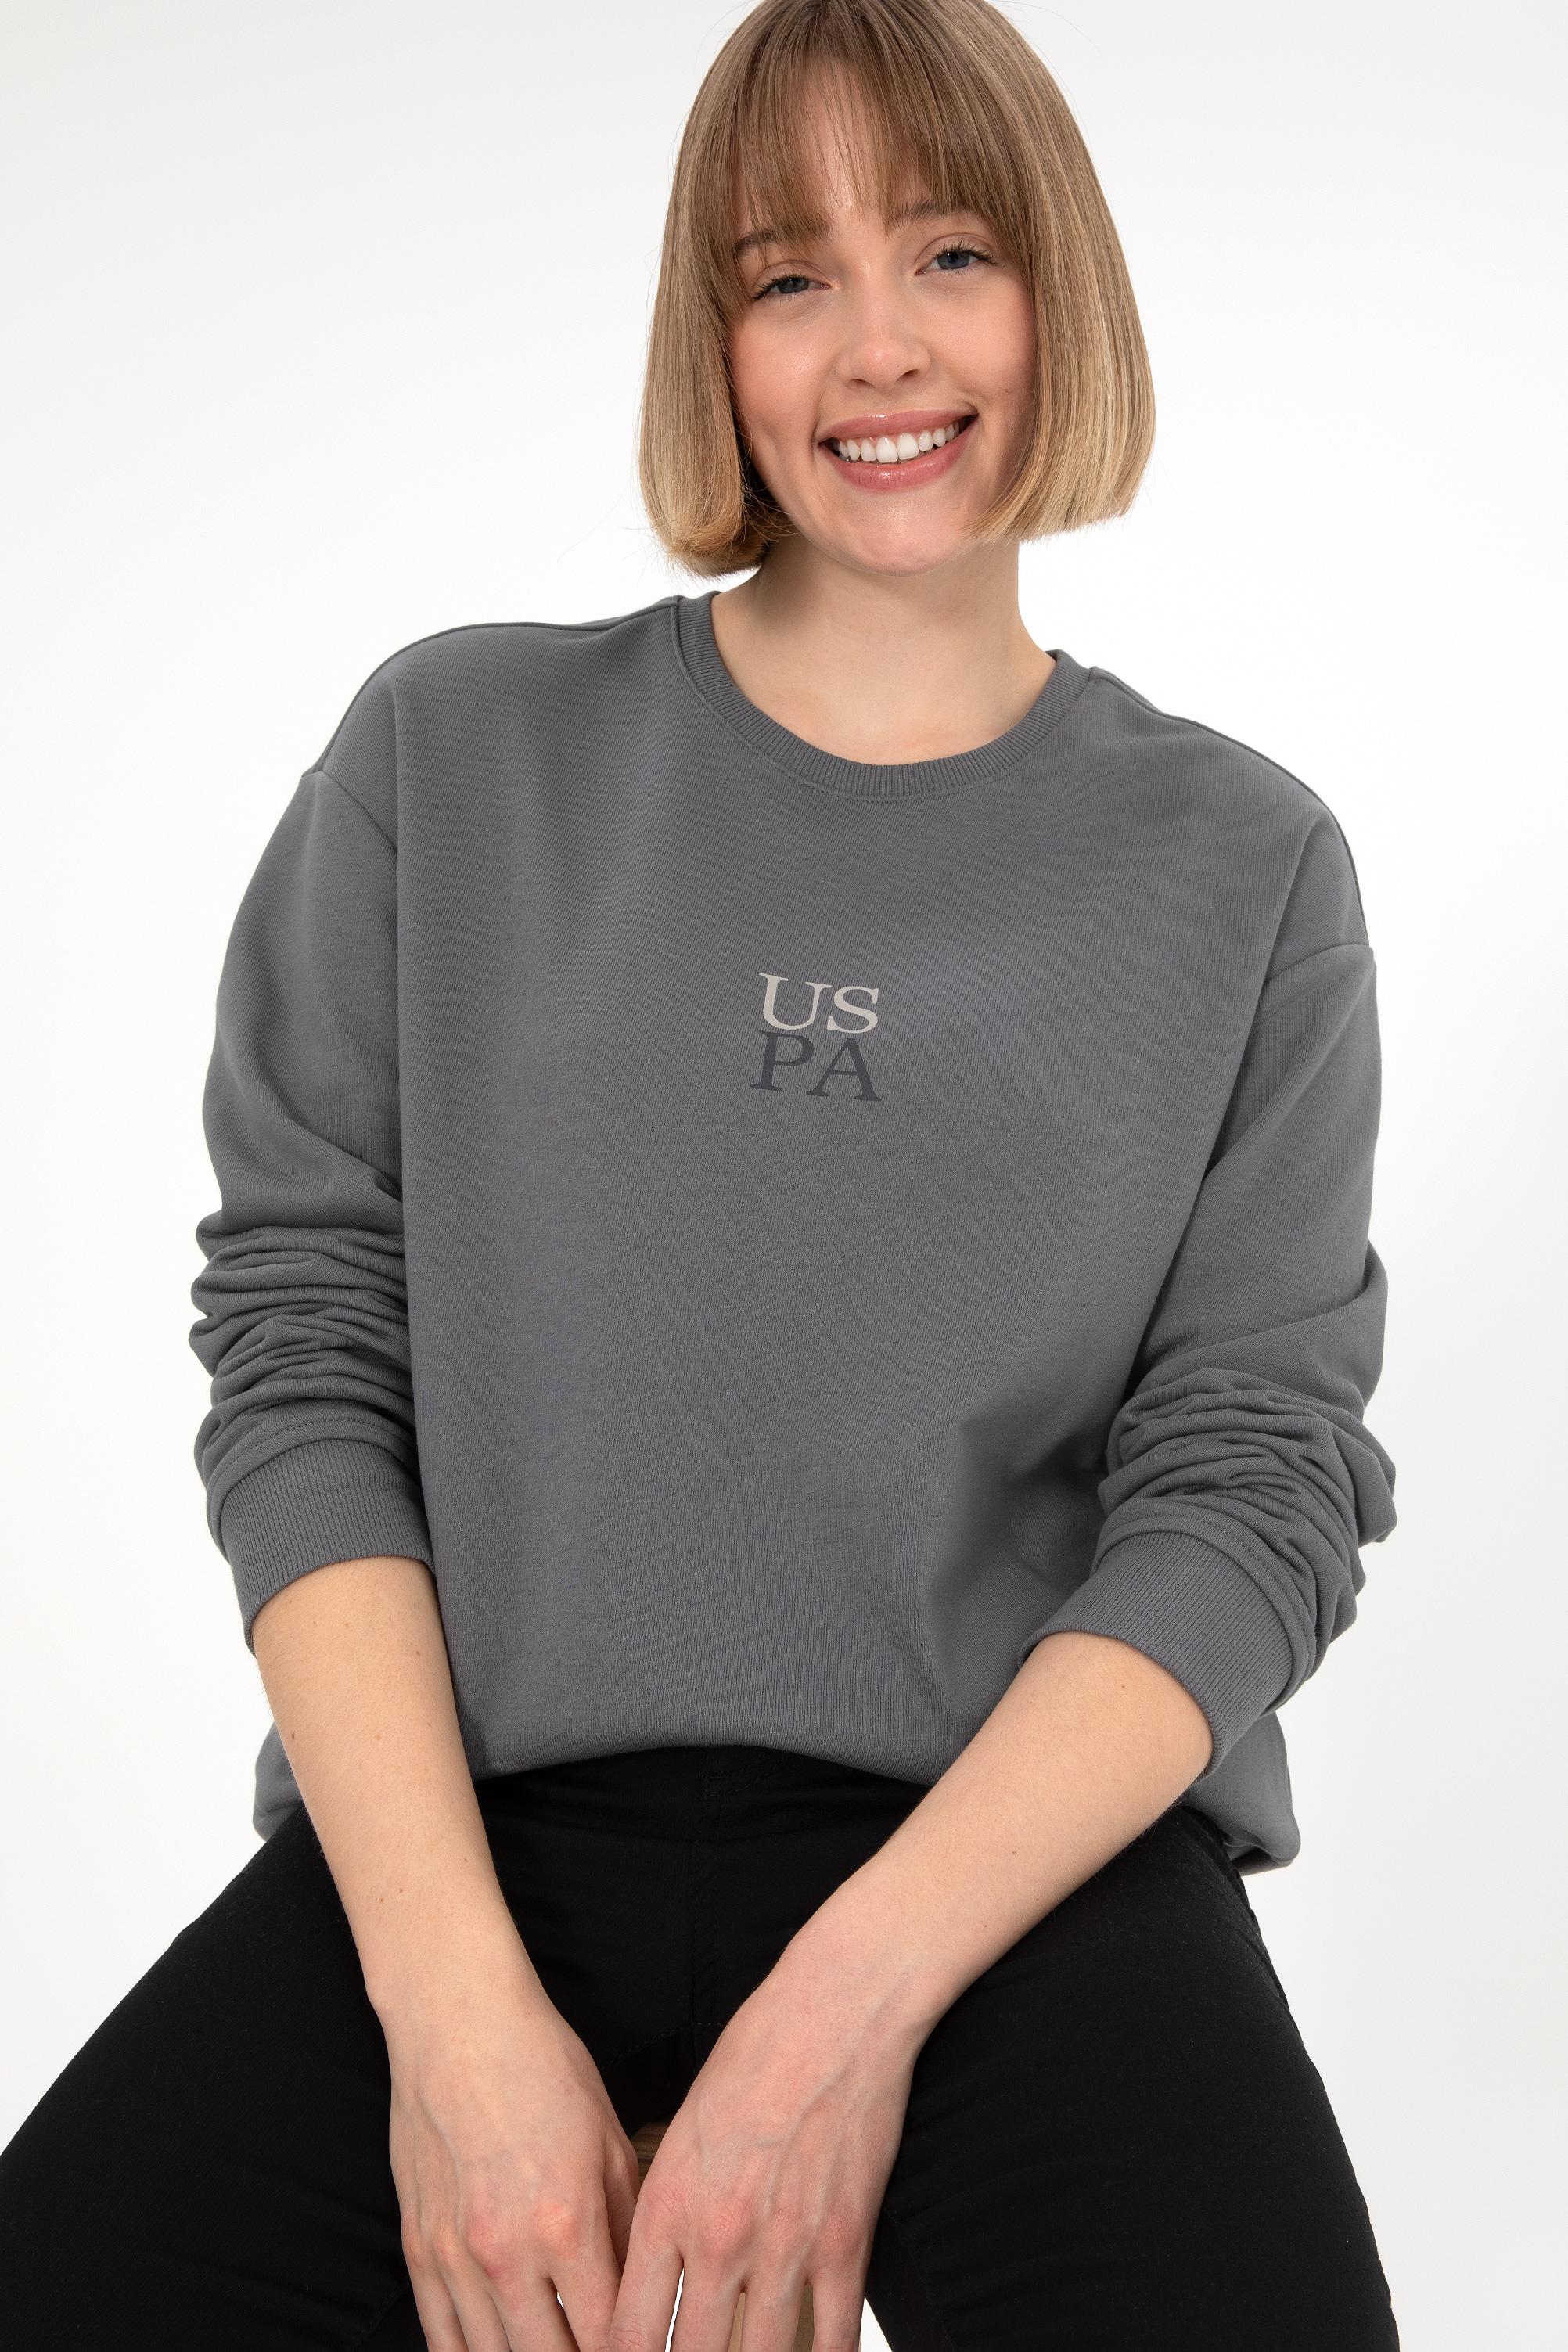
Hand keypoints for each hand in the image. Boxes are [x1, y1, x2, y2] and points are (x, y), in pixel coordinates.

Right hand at [384, 1947, 640, 2351]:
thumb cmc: (542, 2069)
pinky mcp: (418, 2251)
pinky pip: (442, 2340)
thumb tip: (642, 2293)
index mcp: (568, 2224)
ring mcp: (455, 2258)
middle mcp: (508, 2253)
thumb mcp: (610, 2143)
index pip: (607, 2339)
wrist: (460, 2025)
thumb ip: (626, 2229)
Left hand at [609, 1929, 925, 2351]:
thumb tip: (655, 2283)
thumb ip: (667, 2212)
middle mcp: (719, 2236)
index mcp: (667, 2205)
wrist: (834, 2012)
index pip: (627, 2332)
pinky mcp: (846, 2241)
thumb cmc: (756, 2054)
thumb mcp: (683, 2131)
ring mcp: (785, 2245)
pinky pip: (834, 2338)